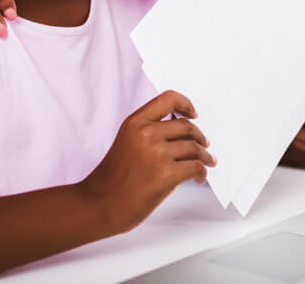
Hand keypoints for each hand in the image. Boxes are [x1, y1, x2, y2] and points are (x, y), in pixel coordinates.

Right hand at [83, 91, 214, 233]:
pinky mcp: (166, 174)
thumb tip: (182, 134)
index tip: (193, 114)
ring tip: (206, 163)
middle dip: (199, 137)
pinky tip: (198, 177)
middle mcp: (146, 133)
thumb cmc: (111, 180)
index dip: (186, 104)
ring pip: (194, 147)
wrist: (98, 205)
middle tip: (204, 145)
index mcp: (135, 123)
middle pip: (187, 127)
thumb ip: (149, 133)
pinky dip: (201, 172)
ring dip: (204, 156)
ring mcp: (156, 153)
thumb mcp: (126, 143)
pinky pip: (195, 167)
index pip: (168, 99)